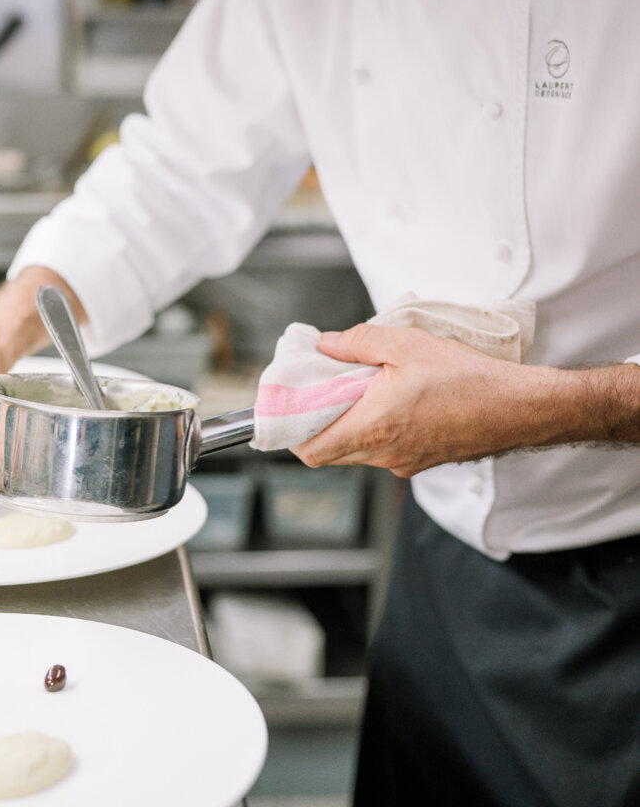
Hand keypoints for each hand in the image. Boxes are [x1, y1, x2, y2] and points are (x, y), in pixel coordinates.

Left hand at [293, 323, 535, 474]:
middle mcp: (385, 454)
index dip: (289, 431)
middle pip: (328, 451)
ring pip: (356, 451)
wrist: (521, 408)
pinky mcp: (423, 460)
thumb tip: (325, 344)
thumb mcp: (405, 344)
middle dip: (315, 423)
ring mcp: (405, 462)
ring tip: (355, 388)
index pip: (310, 449)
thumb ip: (356, 343)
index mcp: (374, 428)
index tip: (285, 407)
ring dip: (346, 424)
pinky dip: (373, 428)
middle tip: (317, 391)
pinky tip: (386, 399)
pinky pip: (383, 449)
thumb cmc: (469, 379)